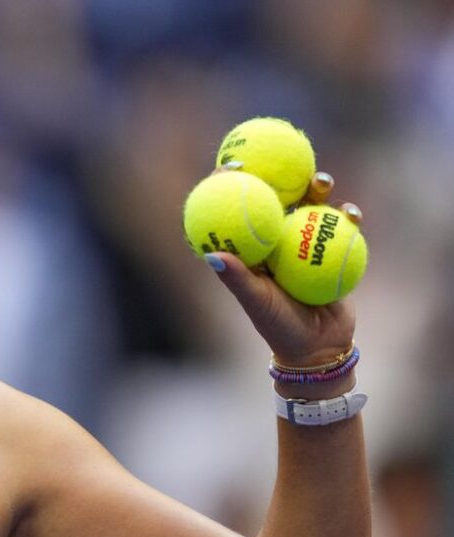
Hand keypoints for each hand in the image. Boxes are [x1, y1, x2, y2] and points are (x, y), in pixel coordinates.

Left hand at [206, 170, 358, 365]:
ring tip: (322, 182)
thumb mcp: (257, 302)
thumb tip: (212, 255)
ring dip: (317, 189)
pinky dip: (347, 217)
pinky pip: (341, 227)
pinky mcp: (332, 249)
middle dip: (281, 174)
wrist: (319, 346)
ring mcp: (304, 242)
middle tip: (287, 163)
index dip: (232, 184)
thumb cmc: (279, 326)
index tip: (233, 166)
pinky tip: (351, 212)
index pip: (237, 209)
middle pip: (277, 198)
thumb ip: (237, 279)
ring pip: (310, 207)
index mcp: (250, 248)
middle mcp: (274, 239)